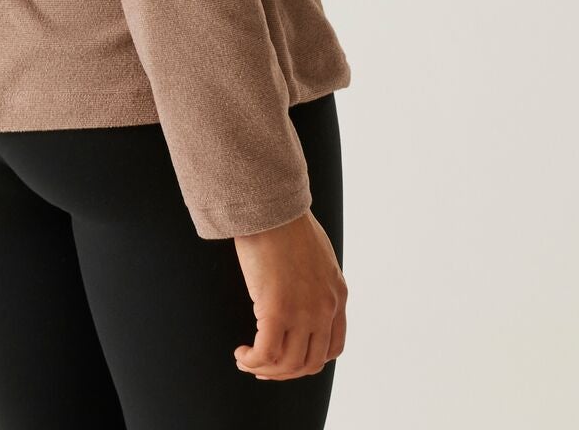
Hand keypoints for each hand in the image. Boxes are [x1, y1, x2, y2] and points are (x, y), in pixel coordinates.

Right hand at [232, 209, 346, 378]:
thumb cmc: (287, 223)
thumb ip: (316, 280)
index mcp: (337, 295)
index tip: (287, 360)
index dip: (308, 361)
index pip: (332, 348)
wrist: (273, 206)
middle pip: (310, 363)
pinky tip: (241, 353)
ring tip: (247, 360)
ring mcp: (304, 312)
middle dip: (284, 372)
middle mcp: (325, 308)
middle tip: (263, 367)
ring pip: (288, 364)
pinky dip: (252, 360)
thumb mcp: (317, 255)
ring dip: (265, 369)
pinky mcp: (277, 310)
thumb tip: (299, 294)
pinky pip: (266, 354)